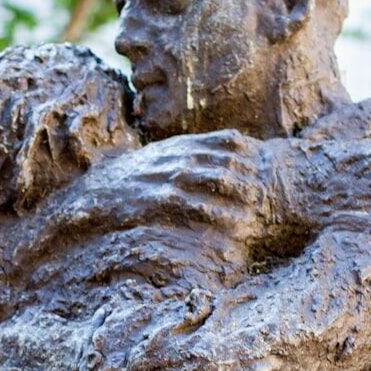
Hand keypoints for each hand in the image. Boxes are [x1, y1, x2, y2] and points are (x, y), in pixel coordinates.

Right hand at [57, 129, 269, 234]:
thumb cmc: (140, 174)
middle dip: (251, 180)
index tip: (267, 172)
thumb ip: (197, 150)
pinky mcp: (160, 198)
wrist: (102, 189)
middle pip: (229, 163)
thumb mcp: (168, 154)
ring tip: (257, 216)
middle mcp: (181, 156)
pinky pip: (193, 206)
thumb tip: (234, 149)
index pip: (228, 141)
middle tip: (268, 199)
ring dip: (239, 200)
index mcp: (185, 143)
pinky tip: (229, 229)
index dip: (251, 156)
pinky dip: (214, 217)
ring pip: (216, 183)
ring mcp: (171, 176)